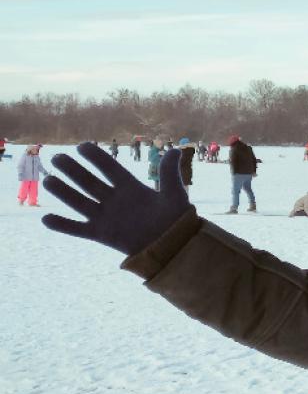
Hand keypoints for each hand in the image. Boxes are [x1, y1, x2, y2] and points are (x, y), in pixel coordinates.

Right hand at [42, 142, 193, 255]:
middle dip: (73, 170)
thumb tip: (176, 151)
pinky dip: (63, 225)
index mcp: (131, 187)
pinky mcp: (102, 235)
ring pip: (80, 202)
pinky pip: (78, 229)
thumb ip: (169, 174)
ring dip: (63, 192)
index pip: (110, 169)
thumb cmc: (176, 219)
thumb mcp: (174, 194)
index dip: (96, 158)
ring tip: (47, 180)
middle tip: (57, 157)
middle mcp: (115, 200)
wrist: (174, 246)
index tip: (83, 146)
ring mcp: (107, 217)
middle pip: (89, 182)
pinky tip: (45, 218)